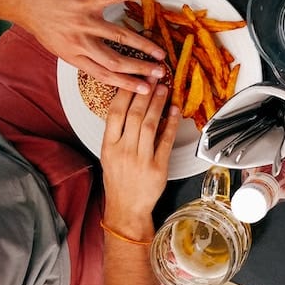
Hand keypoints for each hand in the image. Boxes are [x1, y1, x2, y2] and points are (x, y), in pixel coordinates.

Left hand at [13, 0, 167, 93]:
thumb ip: (79, 53)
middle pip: (116, 61)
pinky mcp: (83, 2)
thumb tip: (100, 60)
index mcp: (73, 56)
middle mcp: (80, 43)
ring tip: (160, 51)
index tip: (145, 90)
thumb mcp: (57, 45)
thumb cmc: (38, 20)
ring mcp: (83, 22)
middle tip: (160, 73)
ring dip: (143, 45)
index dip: (127, 84)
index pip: (104, 75)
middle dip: (141, 69)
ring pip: (119, 37)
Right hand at [100, 84, 178, 237]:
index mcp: (109, 146)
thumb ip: (118, 132)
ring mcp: (141, 159)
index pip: (115, 113)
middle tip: (153, 76)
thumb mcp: (110, 155)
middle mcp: (123, 150)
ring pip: (150, 124)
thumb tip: (130, 105)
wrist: (126, 208)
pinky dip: (172, 124)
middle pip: (134, 115)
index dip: (126, 93)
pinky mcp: (158, 167)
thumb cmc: (118, 180)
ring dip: (158, 104)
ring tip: (164, 89)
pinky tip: (175, 111)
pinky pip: (166, 141)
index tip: (134, 78)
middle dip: (145, 92)